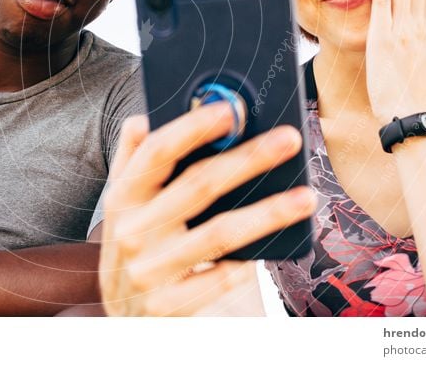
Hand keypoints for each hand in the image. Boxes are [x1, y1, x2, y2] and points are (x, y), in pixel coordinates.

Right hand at [98, 103, 315, 315]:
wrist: (119, 315)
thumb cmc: (132, 241)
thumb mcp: (122, 201)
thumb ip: (133, 158)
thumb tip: (144, 117)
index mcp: (123, 195)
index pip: (157, 151)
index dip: (192, 128)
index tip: (230, 110)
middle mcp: (131, 231)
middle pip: (198, 185)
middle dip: (248, 159)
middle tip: (289, 139)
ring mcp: (149, 271)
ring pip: (219, 234)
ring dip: (268, 212)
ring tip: (306, 197)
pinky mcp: (168, 305)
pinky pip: (220, 279)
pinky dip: (248, 261)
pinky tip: (275, 245)